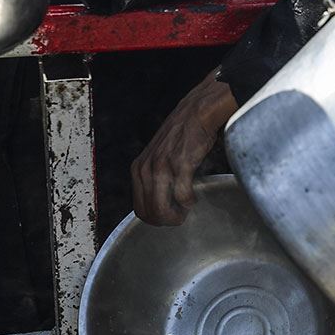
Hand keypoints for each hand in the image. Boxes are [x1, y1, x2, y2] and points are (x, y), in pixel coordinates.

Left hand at [132, 74, 237, 225]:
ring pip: (162, 209)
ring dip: (176, 215)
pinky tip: (193, 197)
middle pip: (149, 213)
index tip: (168, 215)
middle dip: (165, 220)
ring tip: (185, 209)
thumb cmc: (181, 134)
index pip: (138, 208)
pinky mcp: (180, 166)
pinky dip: (189, 202)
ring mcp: (162, 168)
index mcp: (138, 169)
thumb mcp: (156, 155)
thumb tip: (158, 199)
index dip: (154, 217)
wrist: (196, 113)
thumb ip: (152, 175)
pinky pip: (182, 196)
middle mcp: (146, 169)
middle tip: (179, 216)